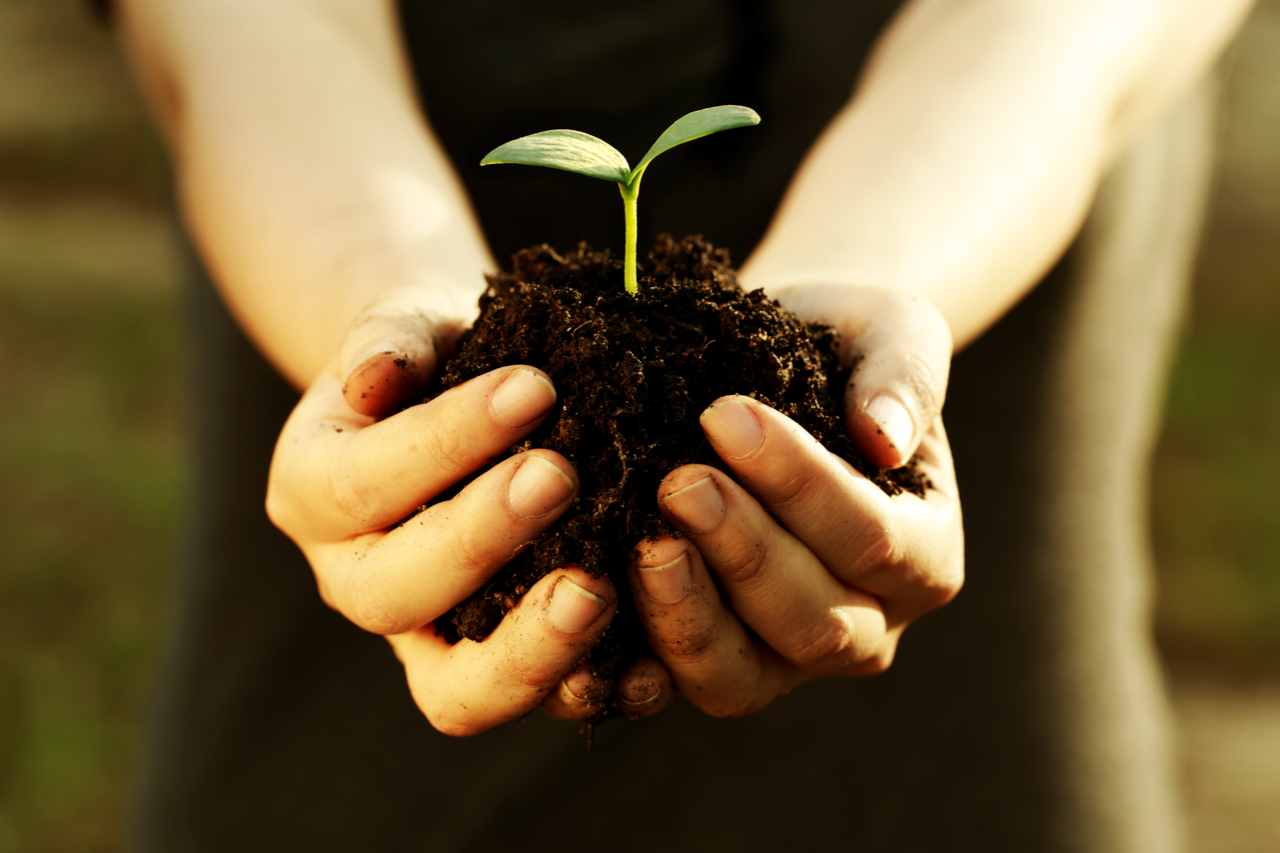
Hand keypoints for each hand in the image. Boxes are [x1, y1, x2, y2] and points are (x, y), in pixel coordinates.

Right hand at [266, 290, 669, 733]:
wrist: (462, 396)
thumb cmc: (436, 357)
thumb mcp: (404, 326)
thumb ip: (388, 341)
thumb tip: (375, 377)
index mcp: (312, 494)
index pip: (363, 483)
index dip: (444, 442)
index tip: (534, 386)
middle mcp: (355, 580)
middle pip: (395, 593)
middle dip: (479, 539)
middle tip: (561, 476)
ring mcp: (425, 639)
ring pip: (456, 690)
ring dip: (532, 647)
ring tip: (599, 587)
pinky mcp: (498, 669)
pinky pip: (537, 702)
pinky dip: (596, 687)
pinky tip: (652, 658)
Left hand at [629, 285, 962, 716]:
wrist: (764, 369)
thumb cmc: (837, 344)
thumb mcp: (889, 329)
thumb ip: (903, 375)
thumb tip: (885, 436)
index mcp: (923, 555)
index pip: (872, 538)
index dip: (801, 485)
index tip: (724, 416)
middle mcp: (866, 625)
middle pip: (812, 622)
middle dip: (740, 550)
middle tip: (674, 481)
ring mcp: (783, 660)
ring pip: (739, 677)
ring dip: (685, 614)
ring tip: (638, 542)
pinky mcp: (707, 665)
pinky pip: (668, 686)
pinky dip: (627, 663)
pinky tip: (584, 607)